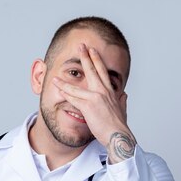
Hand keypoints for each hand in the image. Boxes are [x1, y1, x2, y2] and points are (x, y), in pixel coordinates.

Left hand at [52, 43, 136, 162]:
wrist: (118, 135)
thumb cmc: (119, 126)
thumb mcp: (122, 110)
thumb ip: (122, 101)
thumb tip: (124, 94)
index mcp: (111, 92)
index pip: (103, 72)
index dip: (97, 60)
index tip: (92, 50)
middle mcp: (103, 91)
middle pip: (92, 70)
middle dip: (85, 56)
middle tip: (80, 45)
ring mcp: (95, 98)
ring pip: (76, 87)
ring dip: (64, 82)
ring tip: (55, 76)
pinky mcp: (88, 106)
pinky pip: (73, 98)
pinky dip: (64, 93)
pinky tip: (57, 89)